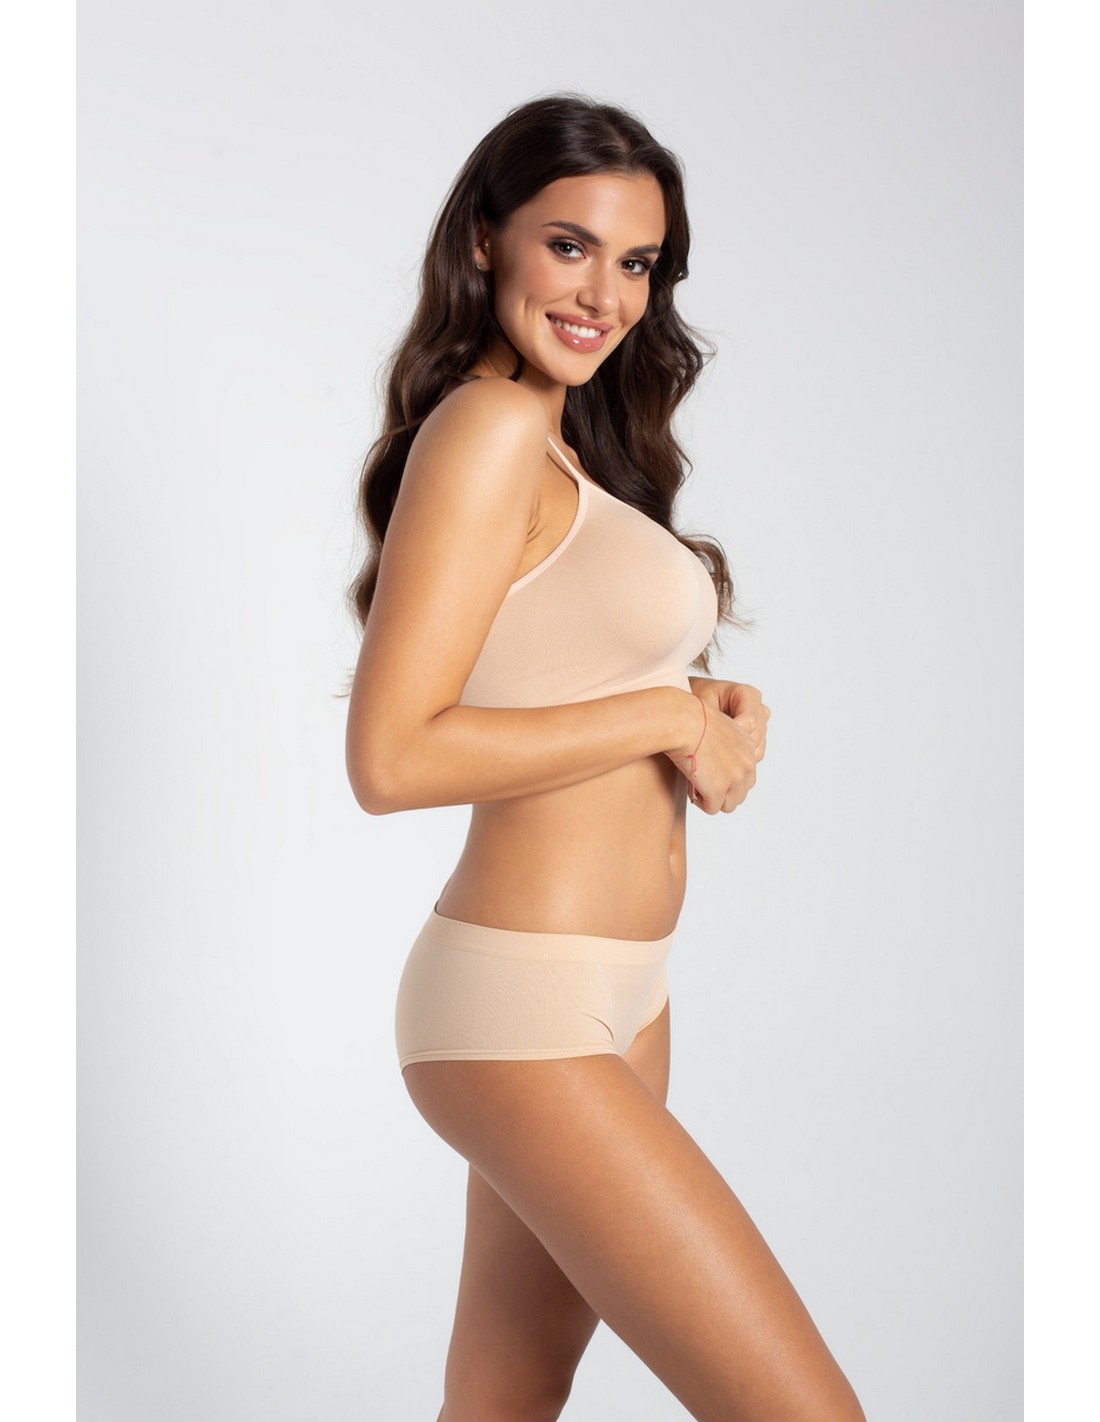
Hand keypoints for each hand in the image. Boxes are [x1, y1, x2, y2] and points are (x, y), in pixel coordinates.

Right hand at [667, 683, 765, 814]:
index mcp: (749, 749)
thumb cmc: (693, 718)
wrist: (684, 722)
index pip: (746, 776)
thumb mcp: (719, 726)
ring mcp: (734, 780)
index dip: (727, 779)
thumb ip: (725, 743)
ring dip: (712, 800)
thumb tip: (716, 757)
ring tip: (696, 787)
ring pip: (728, 805)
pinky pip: (712, 808)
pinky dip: (700, 802)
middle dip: (722, 793)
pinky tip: (690, 788)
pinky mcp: (718, 791)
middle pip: (739, 794)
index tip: (710, 773)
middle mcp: (746, 766)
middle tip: (702, 783)